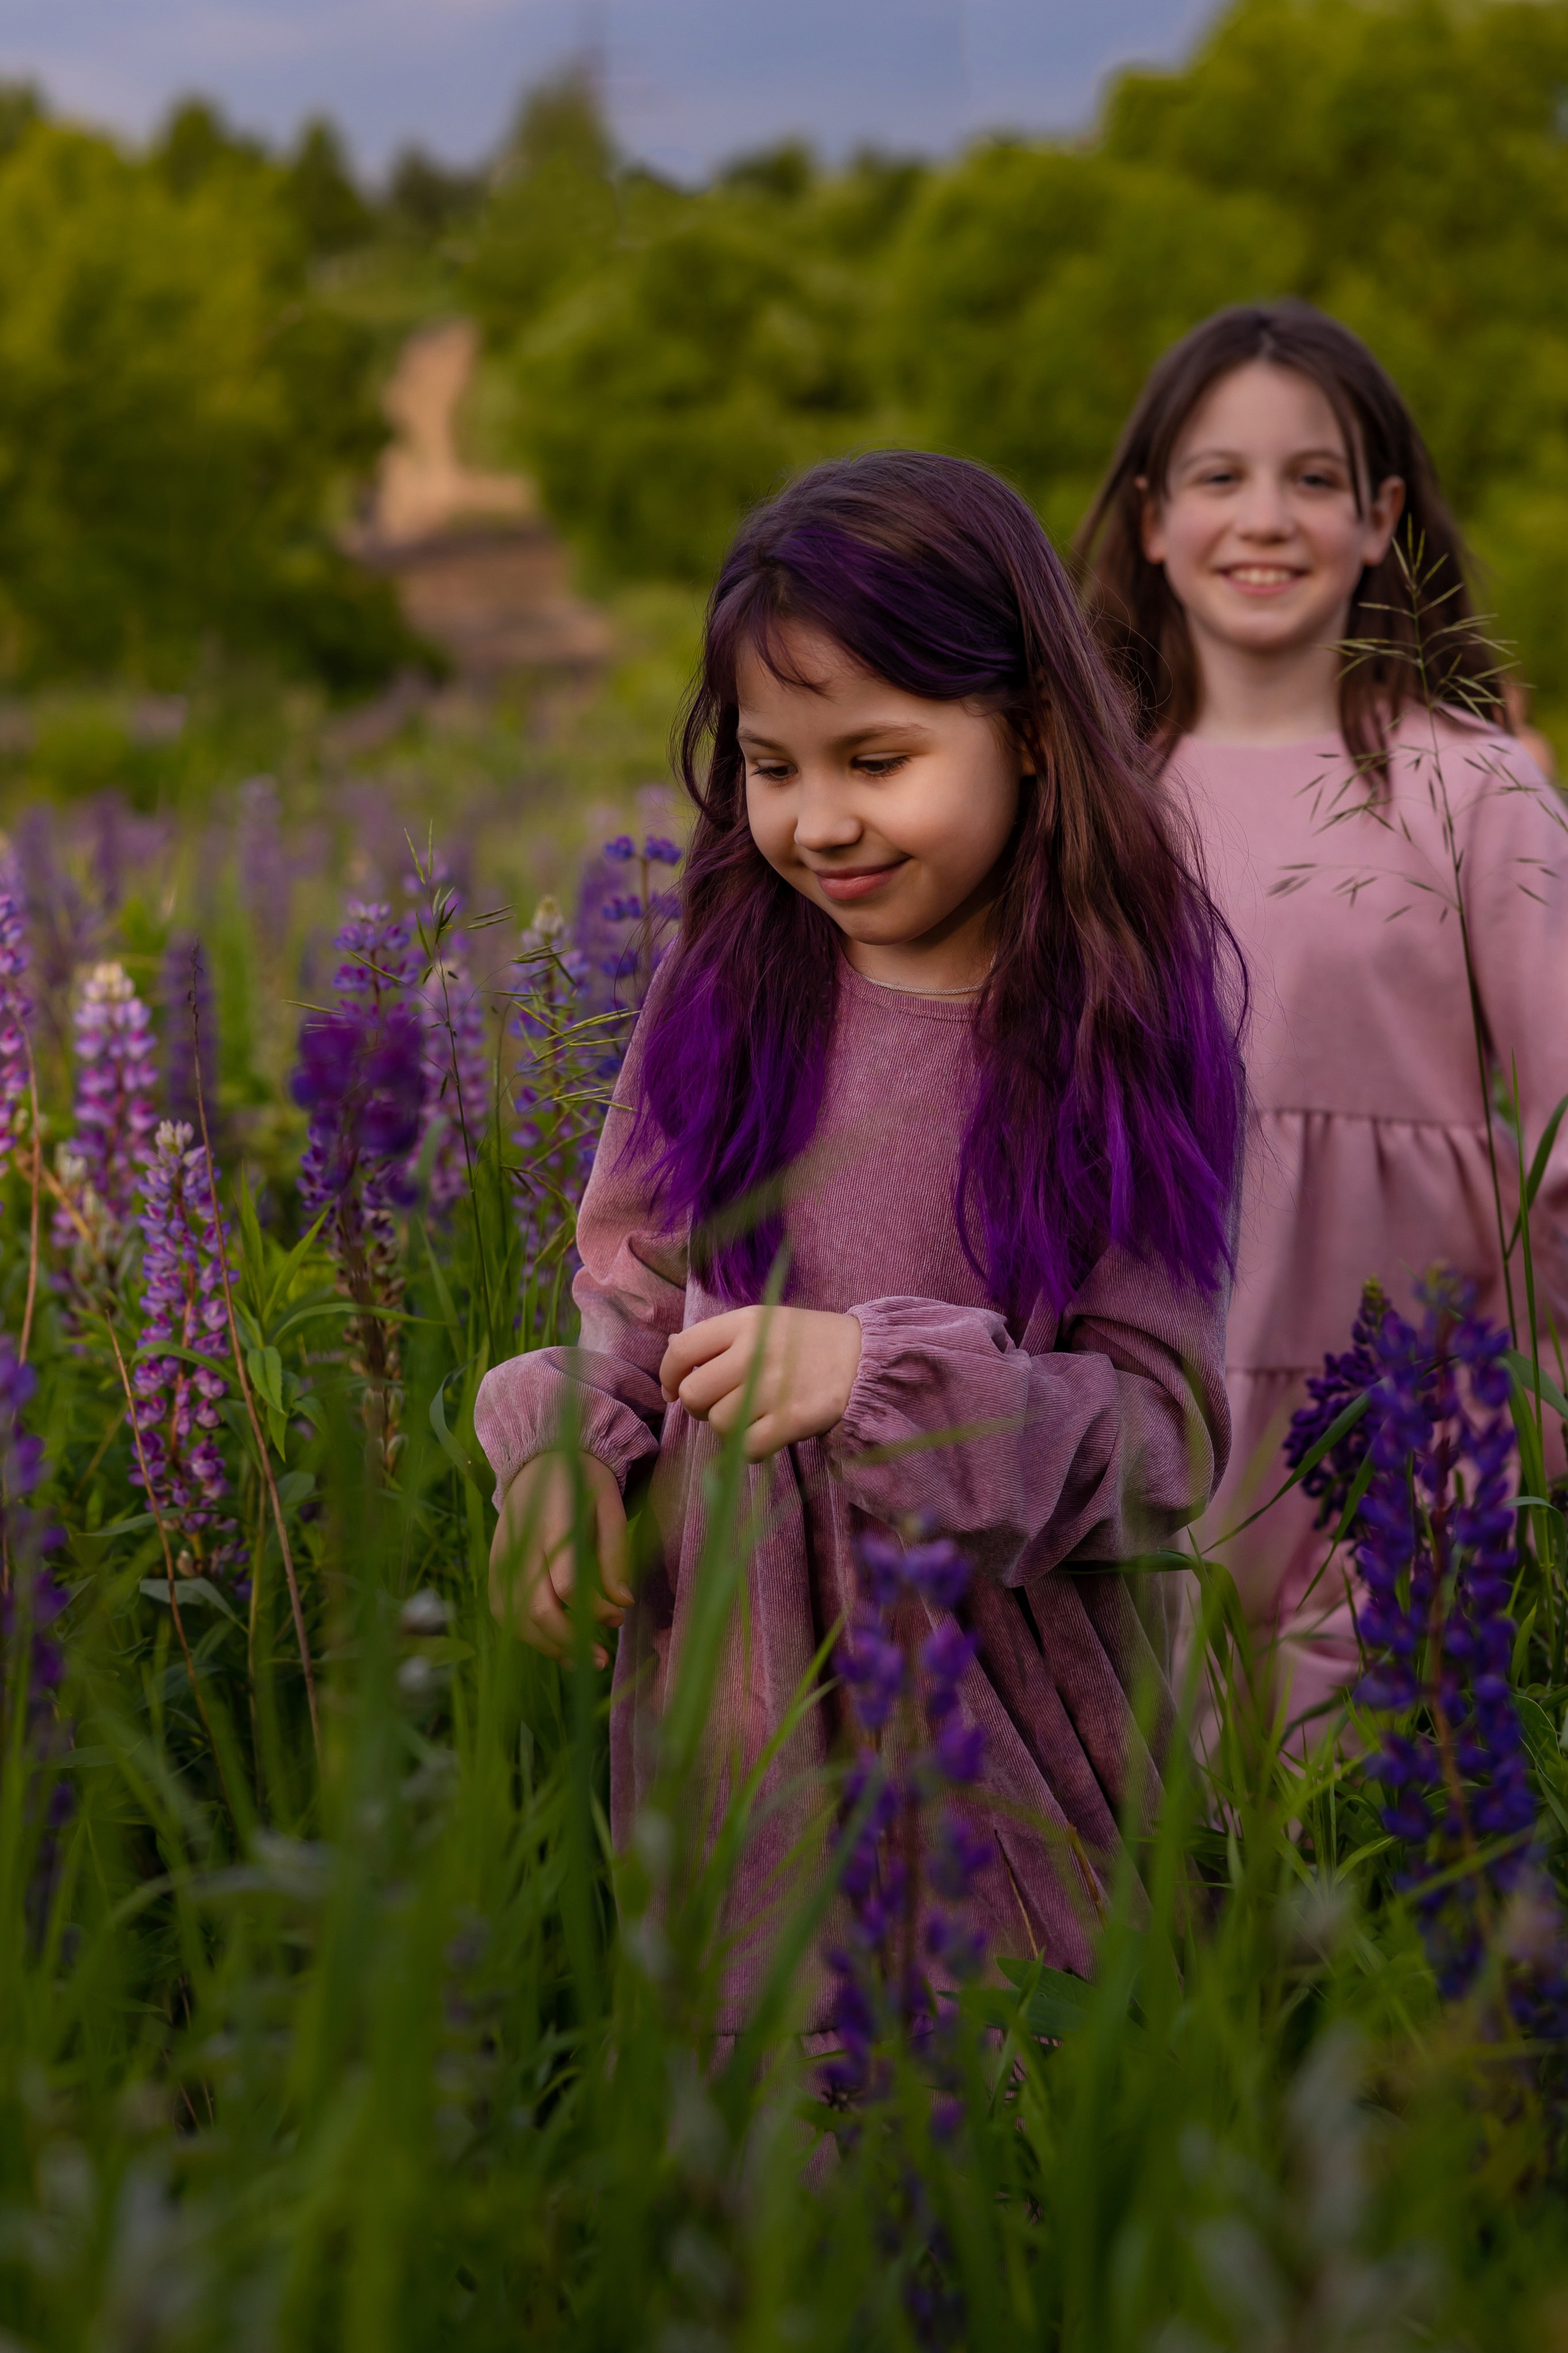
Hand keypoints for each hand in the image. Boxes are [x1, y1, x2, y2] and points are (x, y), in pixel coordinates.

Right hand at [488, 1450, 632, 1666]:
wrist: (539, 1459)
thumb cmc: (583, 1482)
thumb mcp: (609, 1506)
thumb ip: (614, 1554)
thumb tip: (623, 1602)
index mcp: (554, 1523)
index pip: (565, 1582)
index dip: (592, 1610)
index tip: (618, 1617)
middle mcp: (522, 1545)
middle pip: (537, 1607)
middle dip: (570, 1641)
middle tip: (601, 1659)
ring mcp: (503, 1558)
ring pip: (517, 1617)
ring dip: (549, 1646)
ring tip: (582, 1660)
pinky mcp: (495, 1567)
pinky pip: (503, 1611)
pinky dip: (526, 1634)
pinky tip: (554, 1646)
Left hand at [659, 1305, 862, 1460]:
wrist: (862, 1357)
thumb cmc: (805, 1340)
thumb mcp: (762, 1322)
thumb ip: (719, 1336)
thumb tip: (672, 1350)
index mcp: (743, 1323)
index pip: (682, 1350)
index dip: (667, 1375)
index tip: (672, 1389)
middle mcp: (754, 1353)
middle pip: (693, 1394)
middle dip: (698, 1406)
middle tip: (717, 1404)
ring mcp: (773, 1388)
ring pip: (719, 1424)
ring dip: (727, 1428)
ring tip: (748, 1416)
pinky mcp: (792, 1420)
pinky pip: (747, 1447)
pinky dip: (748, 1449)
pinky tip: (762, 1436)